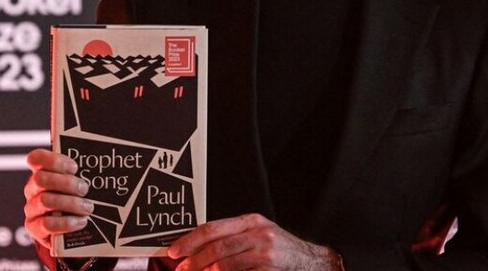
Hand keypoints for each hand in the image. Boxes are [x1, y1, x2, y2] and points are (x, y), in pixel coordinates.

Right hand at [22, 148, 94, 247]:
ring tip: (87, 208)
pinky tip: (81, 222)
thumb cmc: (76, 201)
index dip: (54, 160)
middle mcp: (33, 189)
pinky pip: (46, 224)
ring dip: (70, 203)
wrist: (70, 232)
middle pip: (40, 179)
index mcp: (42, 173)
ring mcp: (32, 209)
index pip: (36, 158)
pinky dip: (67, 223)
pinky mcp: (34, 228)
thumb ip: (83, 175)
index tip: (74, 167)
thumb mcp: (78, 185)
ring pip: (45, 200)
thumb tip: (101, 169)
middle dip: (66, 183)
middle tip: (84, 189)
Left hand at [167, 213, 341, 270]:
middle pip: (216, 247)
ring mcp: (265, 253)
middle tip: (182, 269)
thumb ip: (232, 238)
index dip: (190, 240)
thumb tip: (197, 248)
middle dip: (194, 260)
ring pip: (225, 264)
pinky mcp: (269, 270)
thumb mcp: (257, 235)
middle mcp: (258, 234)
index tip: (174, 251)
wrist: (313, 262)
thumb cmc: (281, 250)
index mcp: (250, 221)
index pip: (213, 228)